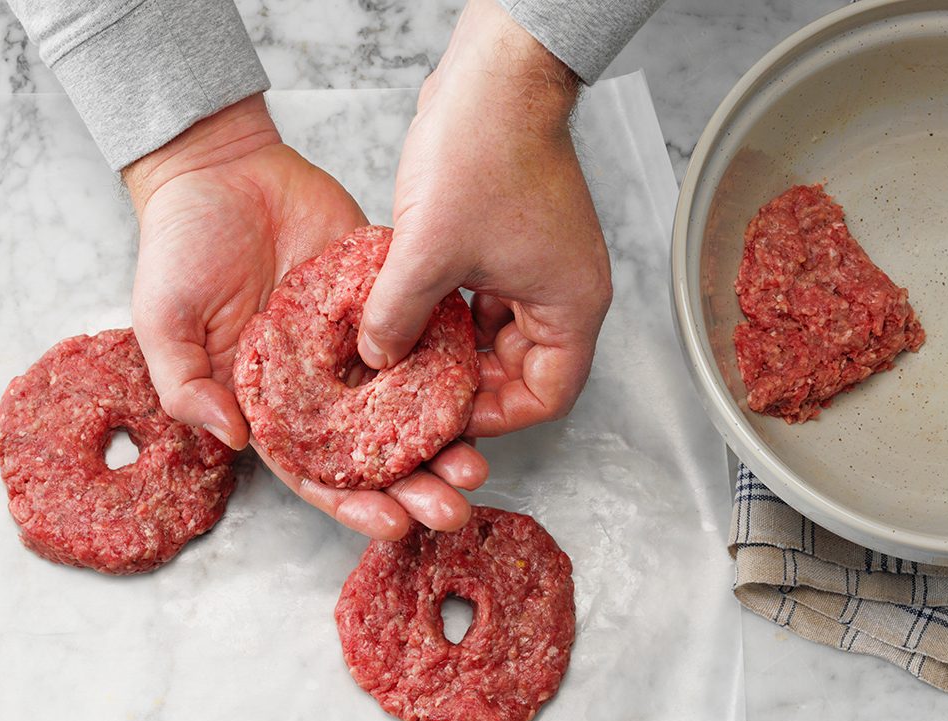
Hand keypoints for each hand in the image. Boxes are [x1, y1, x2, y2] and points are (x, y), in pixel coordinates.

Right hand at [123, 95, 486, 539]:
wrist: (219, 167)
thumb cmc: (179, 248)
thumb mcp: (161, 323)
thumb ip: (186, 385)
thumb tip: (232, 441)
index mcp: (271, 405)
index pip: (317, 472)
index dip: (354, 504)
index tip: (394, 524)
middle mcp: (322, 385)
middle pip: (376, 452)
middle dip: (416, 486)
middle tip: (456, 507)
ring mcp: (359, 342)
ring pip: (412, 405)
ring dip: (445, 439)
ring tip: (477, 462)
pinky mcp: (386, 295)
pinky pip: (427, 337)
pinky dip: (453, 367)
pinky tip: (479, 391)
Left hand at [357, 0, 611, 437]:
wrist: (491, 73)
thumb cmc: (485, 150)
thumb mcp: (428, 251)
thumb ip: (398, 316)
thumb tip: (377, 357)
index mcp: (570, 304)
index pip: (546, 395)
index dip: (496, 416)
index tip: (447, 419)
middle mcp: (562, 288)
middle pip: (520, 368)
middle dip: (468, 385)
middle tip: (416, 399)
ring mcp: (536, 263)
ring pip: (495, 333)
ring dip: (453, 348)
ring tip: (406, 361)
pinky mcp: (508, 239)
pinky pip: (481, 296)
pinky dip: (448, 310)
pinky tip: (408, 312)